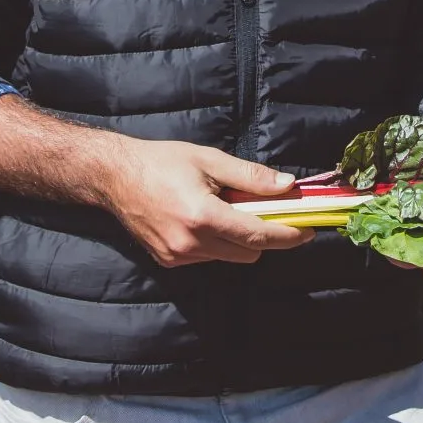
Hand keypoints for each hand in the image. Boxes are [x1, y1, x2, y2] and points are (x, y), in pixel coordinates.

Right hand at [93, 139, 315, 267]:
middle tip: (268, 211)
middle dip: (265, 236)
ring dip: (239, 240)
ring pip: (229, 257)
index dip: (288, 235)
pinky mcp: (169, 262)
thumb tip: (288, 186)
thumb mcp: (209, 160)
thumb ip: (250, 177)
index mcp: (203, 216)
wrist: (114, 177)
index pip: (258, 236)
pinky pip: (208, 258)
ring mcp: (178, 257)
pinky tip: (204, 220)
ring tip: (227, 210)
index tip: (309, 230)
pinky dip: (217, 243)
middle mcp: (190, 244)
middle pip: (249, 253)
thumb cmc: (161, 162)